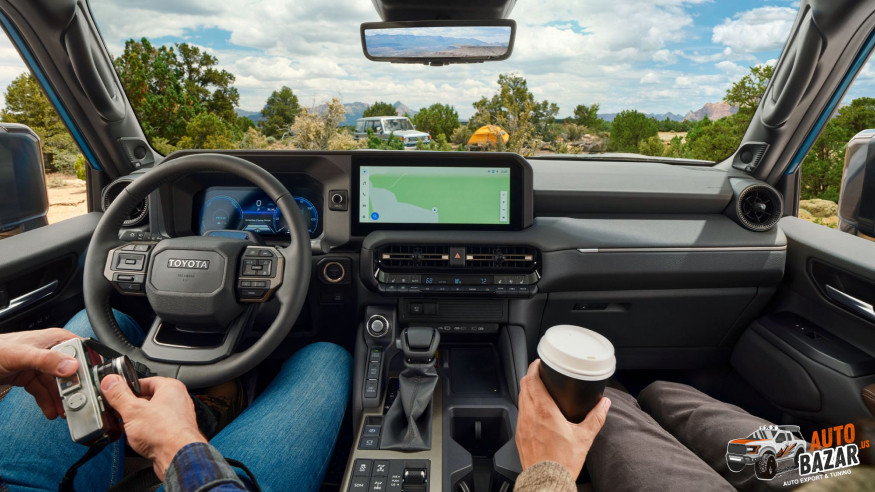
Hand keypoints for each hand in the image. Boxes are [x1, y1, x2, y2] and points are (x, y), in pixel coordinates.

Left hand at [0, 328, 79, 418]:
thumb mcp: (20, 355)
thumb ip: (46, 360)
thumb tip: (71, 367)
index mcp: (54, 339)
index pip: (80, 351)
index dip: (86, 368)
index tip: (89, 384)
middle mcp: (50, 351)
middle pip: (70, 371)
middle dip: (73, 389)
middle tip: (75, 403)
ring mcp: (40, 364)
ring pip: (57, 384)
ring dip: (60, 399)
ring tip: (62, 412)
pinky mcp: (30, 376)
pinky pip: (44, 390)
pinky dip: (47, 401)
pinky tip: (50, 411)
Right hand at [101, 375, 206, 479]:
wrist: (178, 457)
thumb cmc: (166, 433)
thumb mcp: (133, 410)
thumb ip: (119, 395)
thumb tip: (110, 382)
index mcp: (171, 388)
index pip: (146, 381)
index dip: (129, 388)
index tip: (116, 393)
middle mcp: (178, 401)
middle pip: (148, 399)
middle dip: (132, 407)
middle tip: (119, 412)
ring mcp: (177, 418)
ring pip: (151, 416)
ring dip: (137, 422)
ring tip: (126, 427)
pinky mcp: (174, 434)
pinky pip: (156, 430)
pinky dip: (144, 433)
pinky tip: (135, 440)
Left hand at [515, 359, 610, 479]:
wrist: (547, 481)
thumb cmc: (563, 462)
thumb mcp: (584, 437)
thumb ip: (596, 417)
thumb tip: (605, 404)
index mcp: (544, 411)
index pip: (532, 381)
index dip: (534, 368)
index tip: (540, 363)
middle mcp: (529, 415)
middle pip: (524, 386)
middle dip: (530, 376)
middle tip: (539, 373)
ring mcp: (522, 426)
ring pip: (520, 399)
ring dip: (527, 391)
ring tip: (537, 389)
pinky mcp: (519, 436)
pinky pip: (520, 414)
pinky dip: (525, 406)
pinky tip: (534, 411)